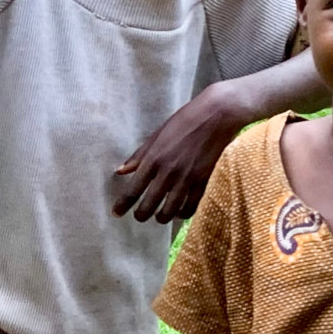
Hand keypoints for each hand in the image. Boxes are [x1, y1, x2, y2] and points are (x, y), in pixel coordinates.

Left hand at [112, 83, 247, 223]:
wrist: (216, 115)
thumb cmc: (184, 121)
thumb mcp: (157, 136)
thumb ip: (139, 156)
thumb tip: (121, 171)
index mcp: (153, 159)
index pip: (133, 189)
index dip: (122, 205)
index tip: (116, 213)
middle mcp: (168, 172)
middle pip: (149, 204)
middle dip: (141, 215)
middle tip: (139, 217)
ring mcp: (187, 178)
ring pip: (170, 210)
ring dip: (162, 217)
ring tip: (160, 217)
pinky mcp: (204, 181)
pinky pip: (191, 206)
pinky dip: (183, 213)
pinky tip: (180, 212)